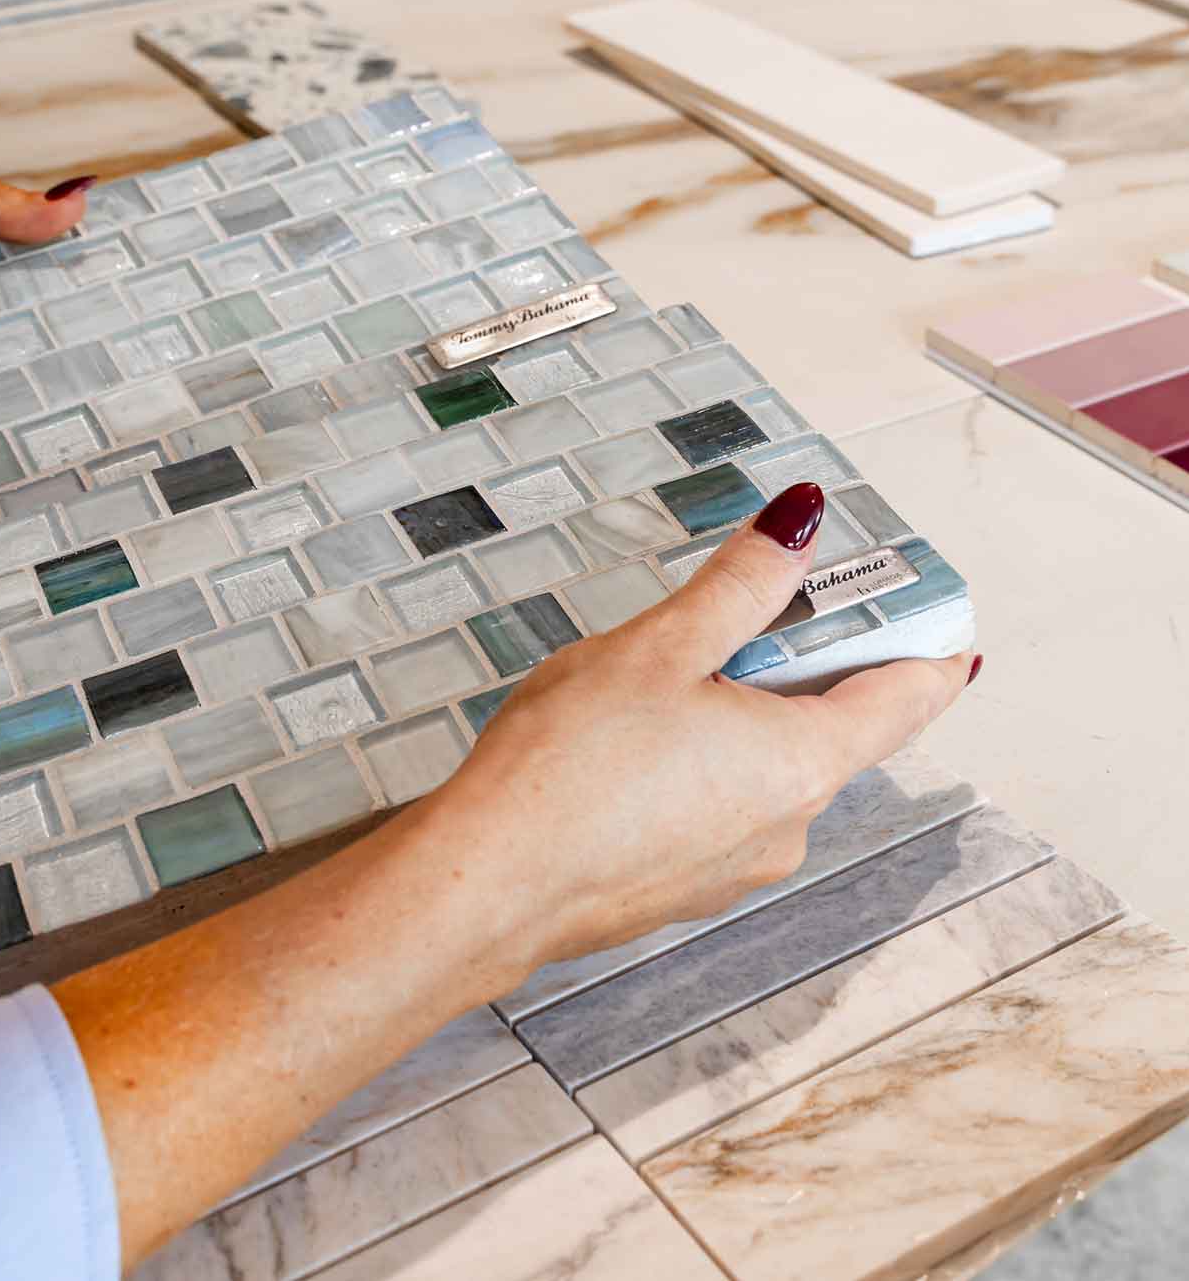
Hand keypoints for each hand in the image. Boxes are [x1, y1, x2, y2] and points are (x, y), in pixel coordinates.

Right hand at [434, 481, 975, 970]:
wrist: (486, 885)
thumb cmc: (566, 770)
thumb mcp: (658, 647)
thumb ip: (741, 585)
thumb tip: (798, 528)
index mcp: (801, 763)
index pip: (910, 697)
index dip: (926, 644)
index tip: (930, 609)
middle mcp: (788, 827)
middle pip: (832, 729)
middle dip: (802, 668)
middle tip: (746, 619)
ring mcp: (738, 868)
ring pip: (769, 770)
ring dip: (742, 719)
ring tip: (659, 687)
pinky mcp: (687, 887)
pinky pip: (722, 810)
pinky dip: (704, 768)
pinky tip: (631, 750)